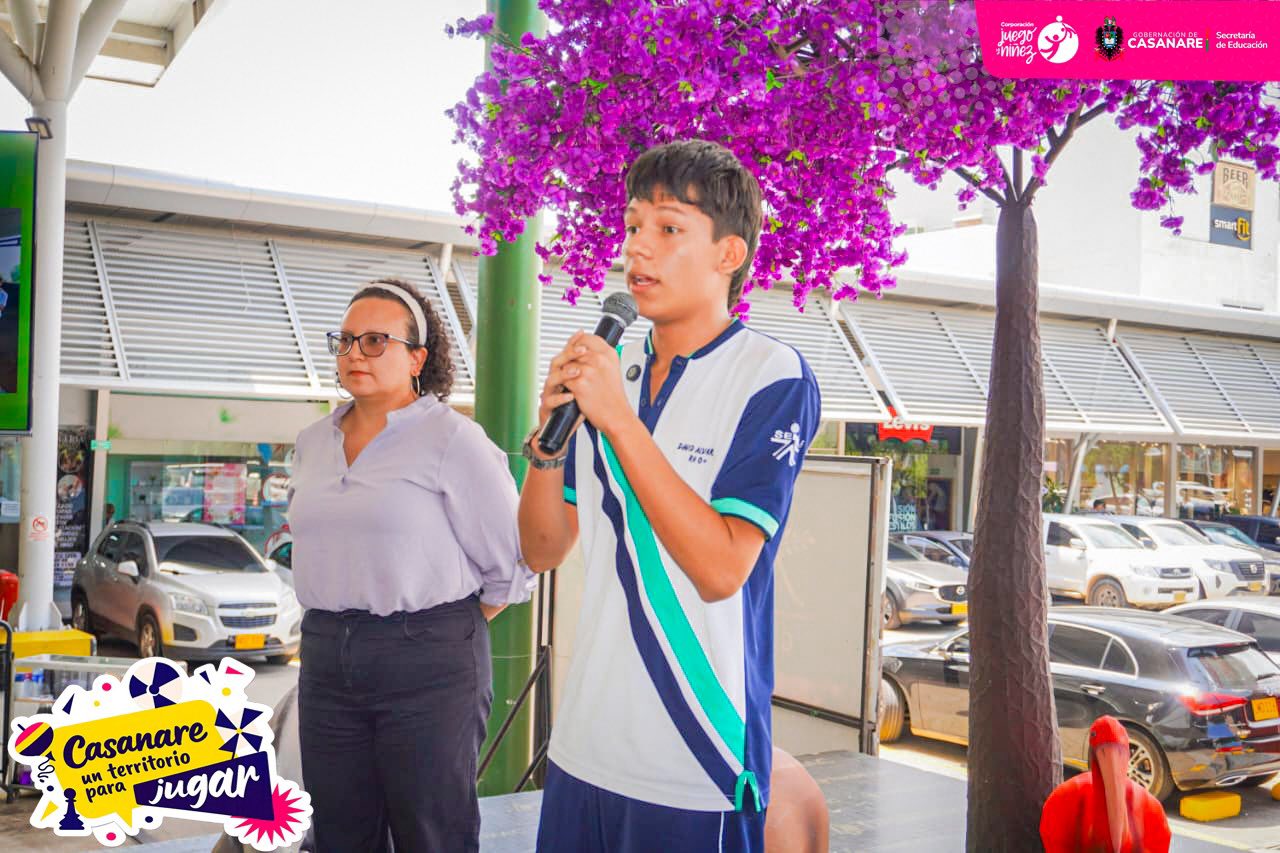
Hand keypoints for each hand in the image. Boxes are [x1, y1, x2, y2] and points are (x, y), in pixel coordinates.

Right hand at [534, 332, 588, 458]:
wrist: (564, 429)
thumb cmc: (576, 408)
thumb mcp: (587, 388)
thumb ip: (591, 372)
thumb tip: (606, 354)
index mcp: (564, 374)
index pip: (566, 354)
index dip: (573, 343)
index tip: (582, 333)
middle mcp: (554, 381)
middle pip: (557, 362)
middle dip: (569, 354)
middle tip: (582, 350)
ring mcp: (549, 394)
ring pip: (551, 379)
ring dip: (564, 374)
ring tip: (577, 372)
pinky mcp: (547, 409)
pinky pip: (550, 401)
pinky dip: (560, 398)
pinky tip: (570, 397)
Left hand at [560, 332, 633, 436]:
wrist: (616, 415)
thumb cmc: (613, 396)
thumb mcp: (611, 369)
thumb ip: (598, 355)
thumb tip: (581, 346)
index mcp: (608, 354)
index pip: (586, 338)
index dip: (576, 343)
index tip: (574, 349)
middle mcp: (599, 360)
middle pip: (573, 351)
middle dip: (569, 361)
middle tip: (573, 372)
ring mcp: (589, 371)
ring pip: (566, 365)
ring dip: (566, 374)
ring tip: (574, 382)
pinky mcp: (580, 384)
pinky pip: (563, 379)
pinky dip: (565, 386)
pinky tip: (573, 391)